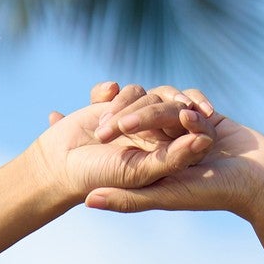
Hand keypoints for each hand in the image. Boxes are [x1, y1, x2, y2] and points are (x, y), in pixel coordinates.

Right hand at [29, 81, 213, 212]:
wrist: (58, 166)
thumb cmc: (101, 175)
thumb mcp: (140, 171)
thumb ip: (174, 159)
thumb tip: (205, 140)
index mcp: (169, 153)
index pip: (195, 130)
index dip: (196, 120)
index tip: (191, 116)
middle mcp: (157, 133)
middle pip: (173, 104)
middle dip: (154, 109)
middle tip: (140, 114)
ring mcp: (136, 116)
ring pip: (146, 94)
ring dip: (124, 109)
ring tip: (101, 134)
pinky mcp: (116, 102)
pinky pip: (125, 88)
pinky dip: (109, 93)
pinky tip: (101, 97)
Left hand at [80, 86, 263, 221]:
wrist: (261, 182)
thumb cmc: (213, 193)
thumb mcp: (164, 195)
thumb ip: (127, 198)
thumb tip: (86, 201)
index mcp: (146, 160)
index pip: (110, 137)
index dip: (84, 127)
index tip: (54, 118)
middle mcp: (160, 142)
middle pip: (135, 113)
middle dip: (130, 110)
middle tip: (123, 117)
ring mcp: (182, 127)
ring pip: (162, 102)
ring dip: (169, 112)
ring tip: (182, 120)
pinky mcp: (205, 115)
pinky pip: (191, 97)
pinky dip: (195, 106)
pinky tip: (205, 117)